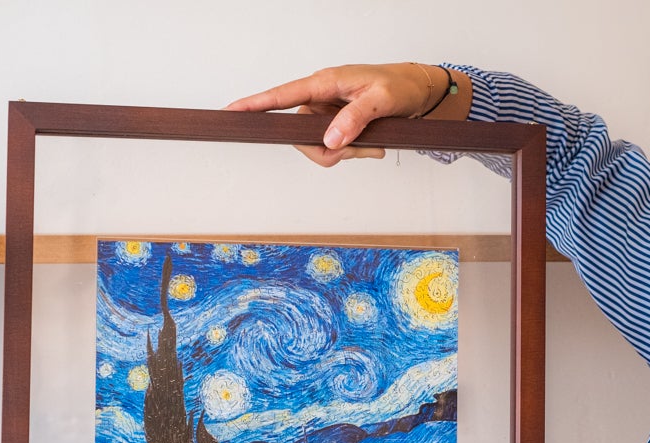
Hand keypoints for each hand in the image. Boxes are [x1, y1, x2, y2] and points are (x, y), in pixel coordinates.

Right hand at [224, 63, 468, 166]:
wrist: (418, 90)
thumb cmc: (399, 86)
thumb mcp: (381, 101)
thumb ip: (354, 120)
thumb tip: (329, 141)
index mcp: (325, 82)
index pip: (282, 95)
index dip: (256, 104)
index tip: (231, 111)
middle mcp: (321, 95)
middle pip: (300, 133)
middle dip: (327, 150)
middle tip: (361, 151)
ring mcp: (327, 110)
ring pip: (317, 143)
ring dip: (344, 153)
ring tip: (372, 148)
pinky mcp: (336, 121)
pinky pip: (332, 145)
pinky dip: (350, 152)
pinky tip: (371, 147)